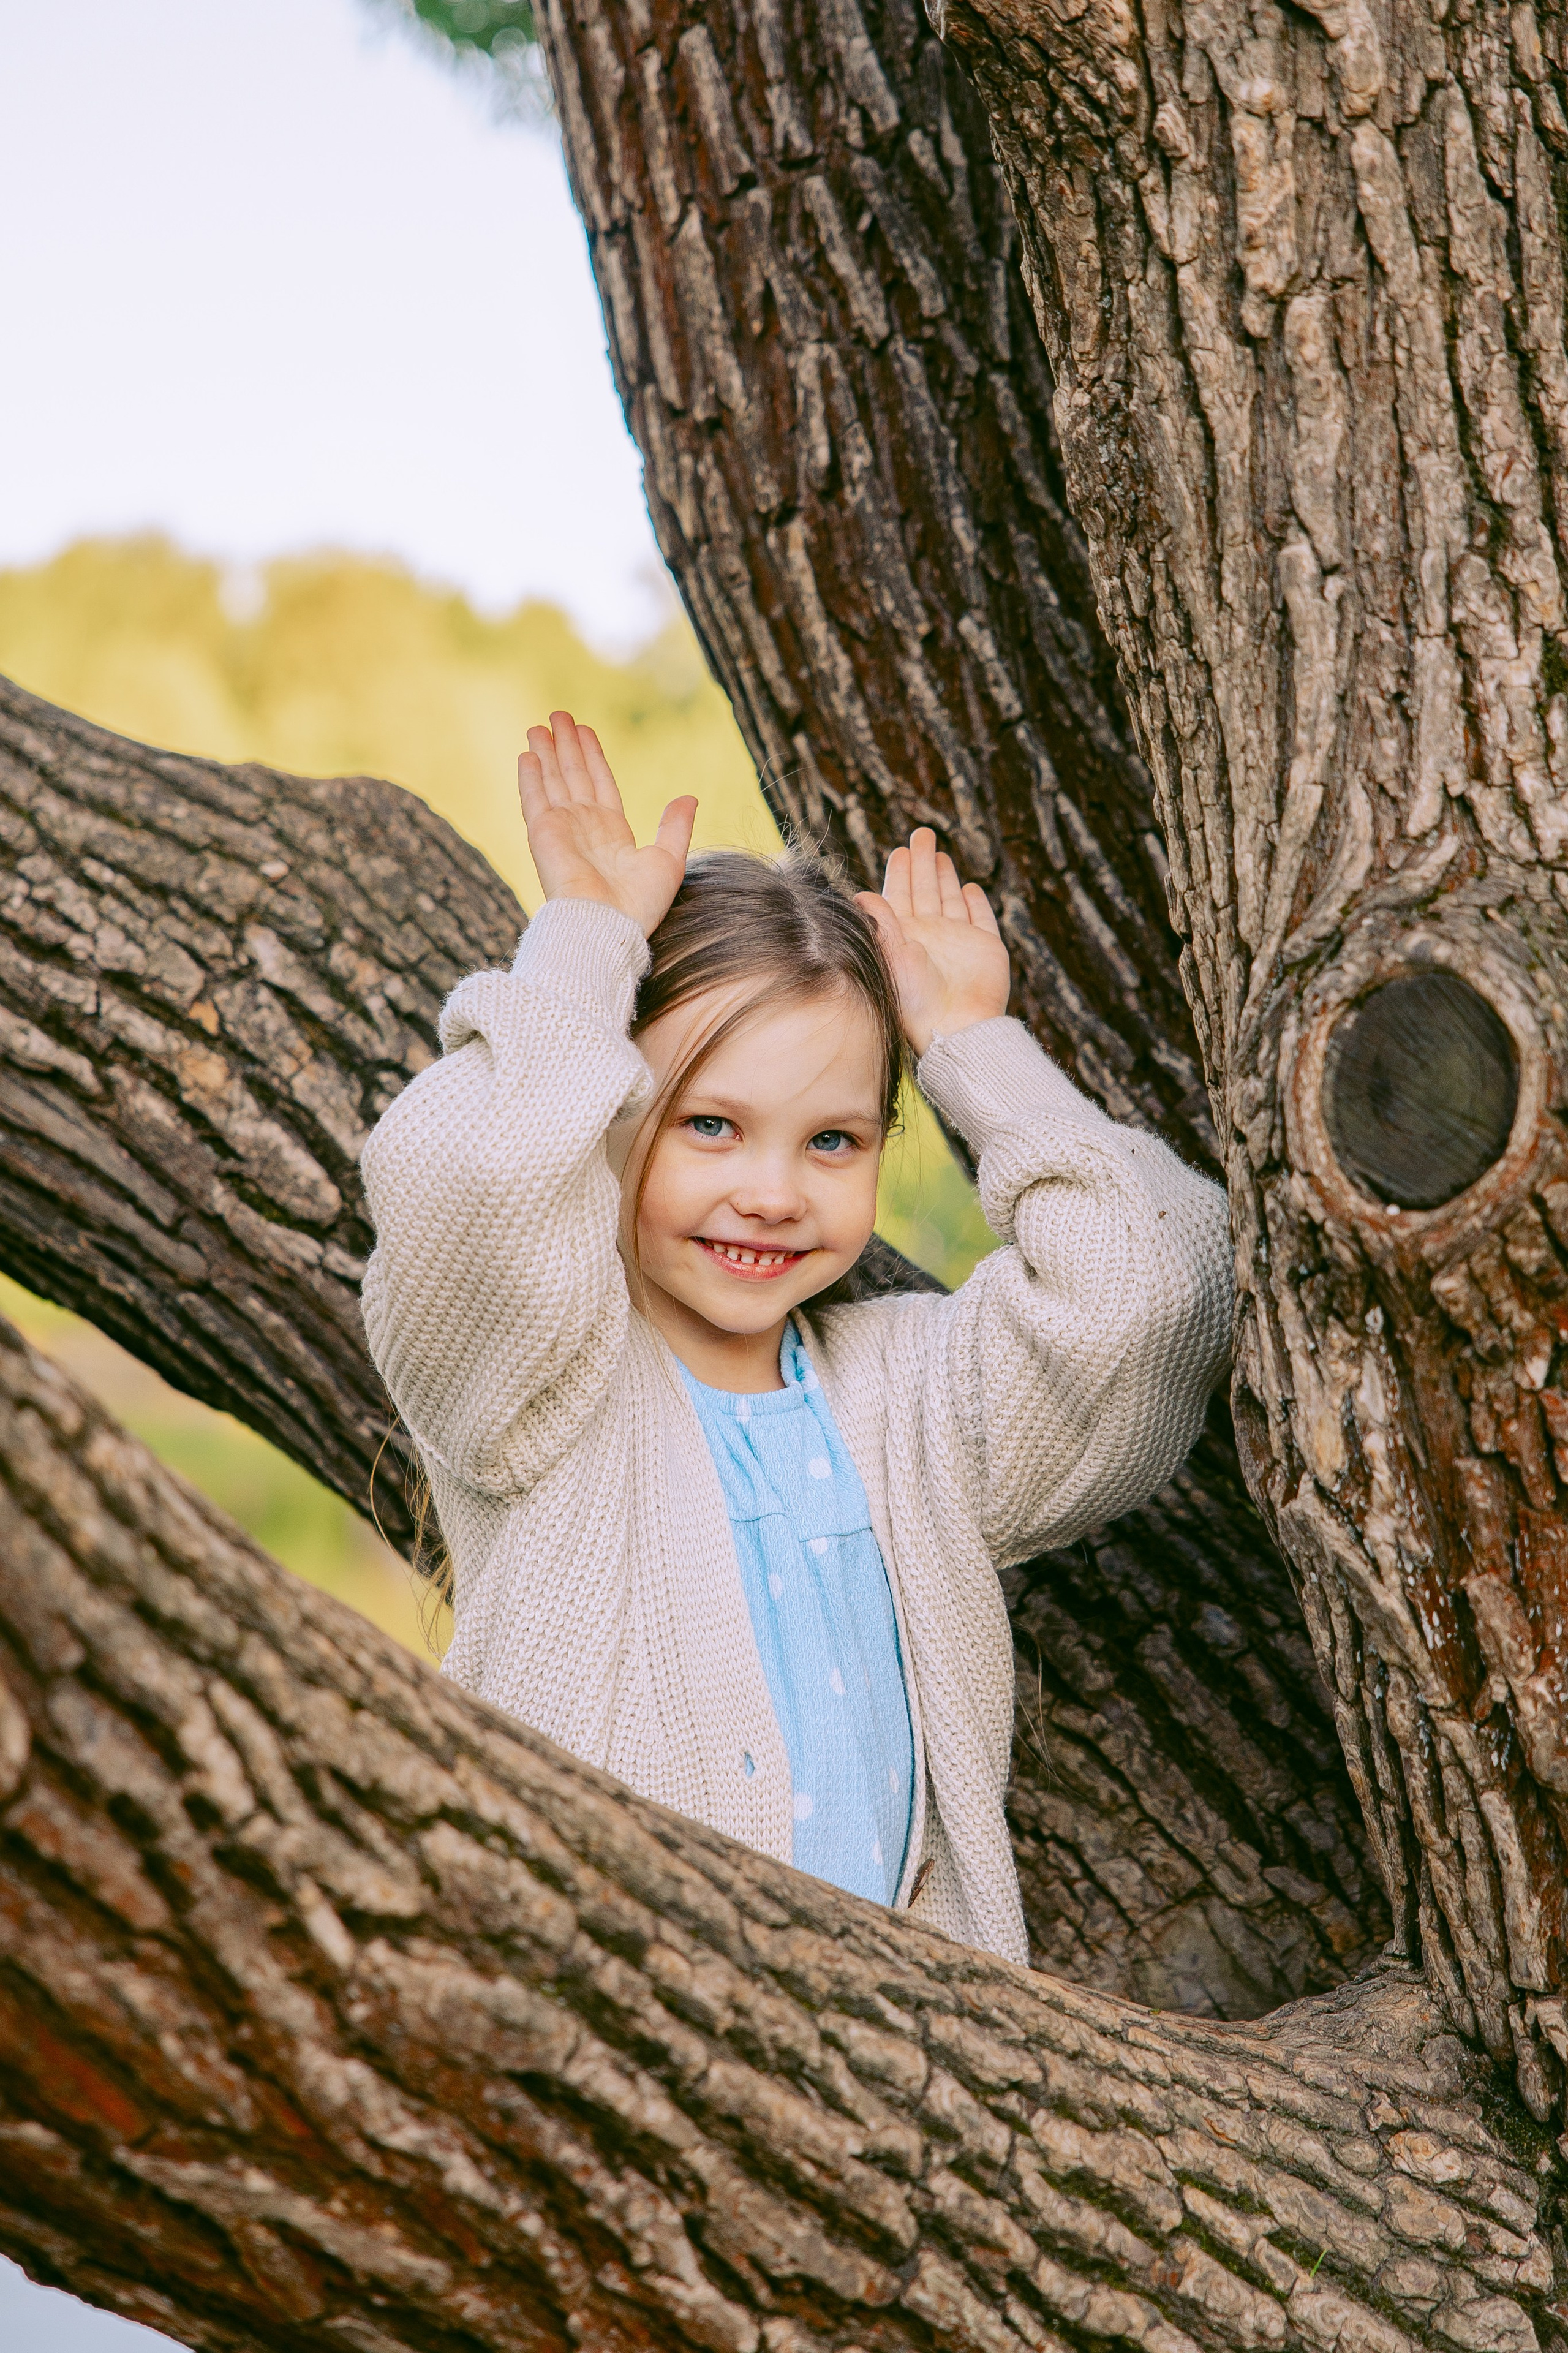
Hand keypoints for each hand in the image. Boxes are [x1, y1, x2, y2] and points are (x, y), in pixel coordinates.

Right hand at [518, 712, 695, 938]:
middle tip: (559, 715)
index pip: (600, 784)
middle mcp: (584, 827)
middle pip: (574, 776)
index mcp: (612, 833)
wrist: (608, 926)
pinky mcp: (543, 833)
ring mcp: (562, 829)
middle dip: (567, 746)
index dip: (593, 757)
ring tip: (540, 725)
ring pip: (553, 780)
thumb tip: (689, 796)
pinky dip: (531, 776)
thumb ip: (675, 826)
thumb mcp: (669, 859)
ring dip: (546, 752)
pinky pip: (535, 797)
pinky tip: (527, 754)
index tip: (586, 731)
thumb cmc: (640, 904)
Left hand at [856, 829, 1009, 1055]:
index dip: (901, 871)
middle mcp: (930, 935)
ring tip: (940, 854)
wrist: (957, 1029)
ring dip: (946, 876)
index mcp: (904, 935)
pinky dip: (976, 903)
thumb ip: (881, 923)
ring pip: (951, 899)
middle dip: (923, 862)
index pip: (900, 894)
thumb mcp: (892, 958)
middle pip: (926, 889)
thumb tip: (860, 895)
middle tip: (921, 834)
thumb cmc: (917, 1001)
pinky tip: (971, 888)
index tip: (900, 849)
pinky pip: (981, 919)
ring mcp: (958, 941)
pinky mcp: (985, 948)